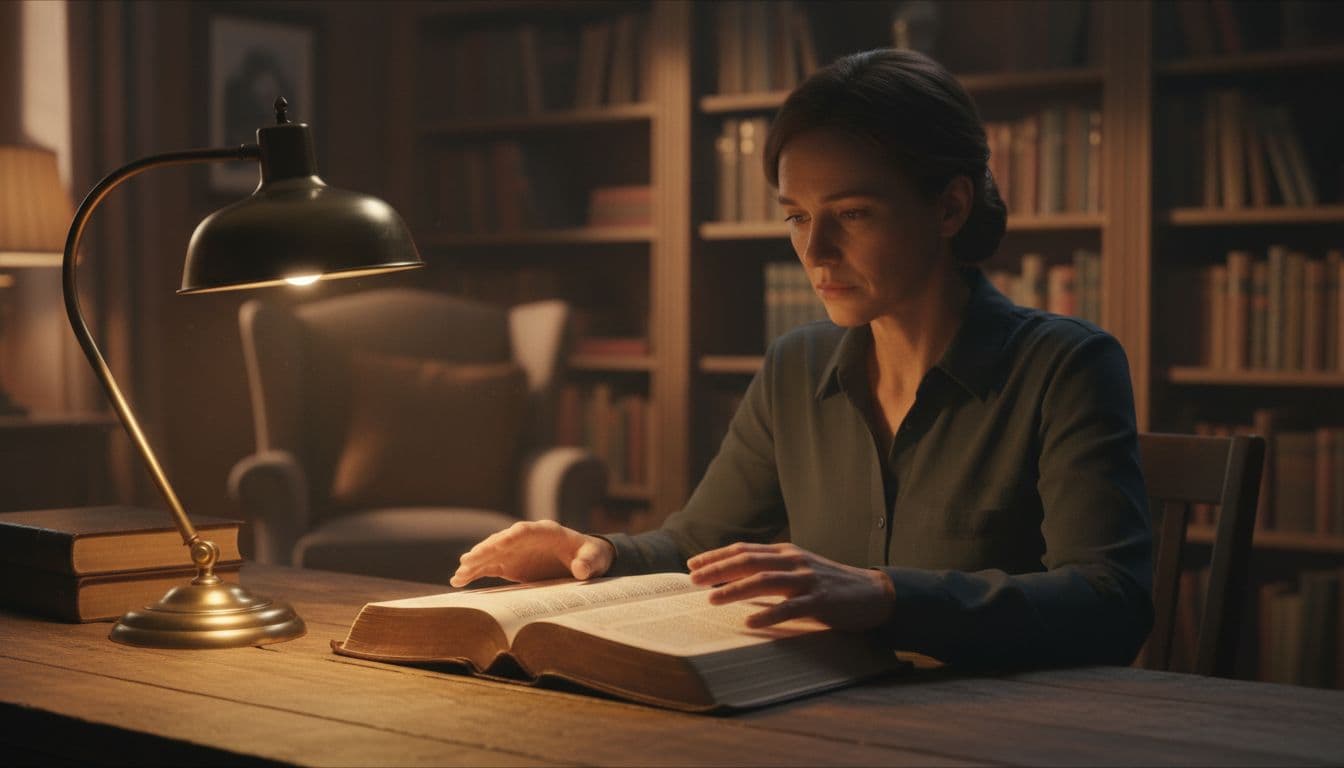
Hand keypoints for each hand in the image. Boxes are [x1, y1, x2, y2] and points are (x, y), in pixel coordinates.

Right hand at [449, 520, 613, 587]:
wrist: (584, 559)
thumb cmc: (590, 556)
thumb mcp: (594, 558)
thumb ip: (588, 562)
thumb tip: (581, 570)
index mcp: (547, 531)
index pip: (526, 530)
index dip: (512, 536)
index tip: (500, 542)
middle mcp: (526, 539)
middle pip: (502, 541)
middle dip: (486, 550)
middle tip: (468, 561)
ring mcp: (515, 551)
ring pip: (491, 553)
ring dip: (475, 563)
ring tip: (459, 575)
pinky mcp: (510, 564)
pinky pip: (489, 566)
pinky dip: (475, 572)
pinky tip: (459, 580)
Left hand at [687, 542, 895, 631]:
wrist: (872, 593)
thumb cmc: (829, 584)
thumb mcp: (798, 569)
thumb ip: (771, 569)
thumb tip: (734, 578)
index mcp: (786, 552)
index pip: (744, 549)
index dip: (716, 556)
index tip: (692, 564)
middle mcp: (793, 560)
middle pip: (748, 560)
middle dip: (717, 569)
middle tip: (693, 580)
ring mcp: (807, 579)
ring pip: (764, 581)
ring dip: (735, 589)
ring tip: (712, 600)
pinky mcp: (820, 600)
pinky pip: (790, 607)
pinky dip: (768, 615)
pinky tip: (750, 623)